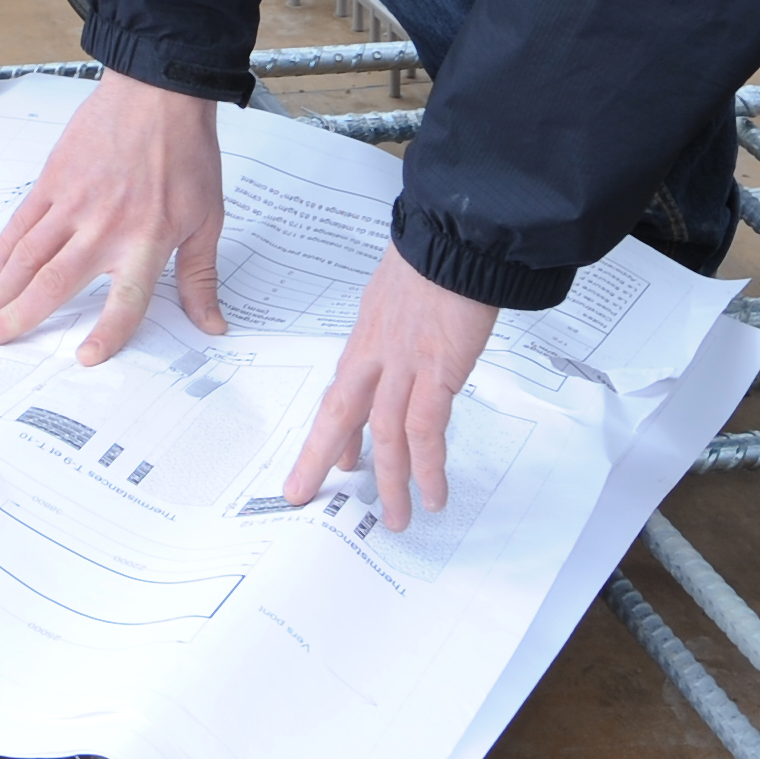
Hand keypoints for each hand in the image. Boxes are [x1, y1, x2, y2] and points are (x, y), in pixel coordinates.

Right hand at [0, 69, 226, 363]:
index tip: (85, 358)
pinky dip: (8, 246)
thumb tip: (212, 325)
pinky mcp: (54, 179)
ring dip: (3, 288)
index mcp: (148, 241)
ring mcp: (74, 202)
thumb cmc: (186, 154)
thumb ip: (201, 277)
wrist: (158, 94)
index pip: (125, 301)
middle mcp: (105, 227)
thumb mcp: (207, 219)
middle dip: (20, 317)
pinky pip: (24, 220)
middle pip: (56, 282)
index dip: (107, 333)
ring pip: (30, 255)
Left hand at [280, 250, 502, 530]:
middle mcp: (376, 355)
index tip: (333, 459)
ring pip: (386, 435)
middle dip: (320, 458)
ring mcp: (404, 366)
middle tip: (303, 493)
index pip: (342, 391)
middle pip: (340, 414)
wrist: (456, 240)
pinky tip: (432, 494)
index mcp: (366, 338)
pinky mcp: (437, 373)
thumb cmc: (434, 259)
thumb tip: (404, 339)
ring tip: (394, 518)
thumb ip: (396, 324)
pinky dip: (427, 467)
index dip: (333, 429)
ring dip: (390, 482)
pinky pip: (426, 431)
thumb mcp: (398, 292)